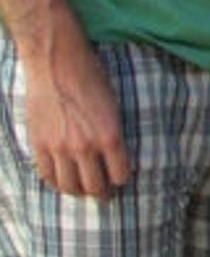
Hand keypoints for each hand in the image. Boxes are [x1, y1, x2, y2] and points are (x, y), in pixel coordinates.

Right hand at [21, 16, 129, 197]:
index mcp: (111, 136)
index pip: (121, 175)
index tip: (121, 180)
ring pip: (70, 186)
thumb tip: (115, 155)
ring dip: (79, 191)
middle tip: (104, 193)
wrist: (58, 64)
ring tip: (83, 189)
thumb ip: (113, 133)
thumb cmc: (92, 78)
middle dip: (102, 193)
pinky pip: (48, 176)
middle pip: (95, 186)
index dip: (122, 180)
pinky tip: (62, 181)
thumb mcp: (114, 106)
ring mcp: (60, 148)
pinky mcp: (40, 145)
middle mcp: (86, 147)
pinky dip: (57, 182)